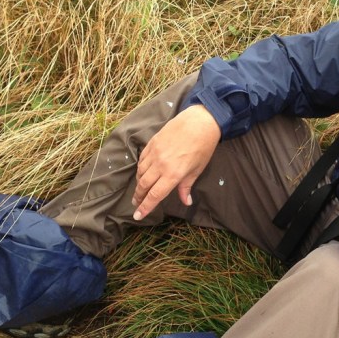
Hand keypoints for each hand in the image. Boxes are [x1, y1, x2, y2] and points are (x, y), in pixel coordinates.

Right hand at [132, 104, 221, 219]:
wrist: (200, 121)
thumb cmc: (203, 147)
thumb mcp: (197, 169)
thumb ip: (187, 187)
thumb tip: (187, 202)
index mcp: (173, 174)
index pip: (155, 195)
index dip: (145, 207)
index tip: (137, 216)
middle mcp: (161, 165)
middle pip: (144, 185)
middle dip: (138, 197)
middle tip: (135, 204)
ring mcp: (155, 153)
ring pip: (140, 172)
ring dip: (138, 184)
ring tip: (138, 191)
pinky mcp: (152, 143)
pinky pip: (142, 160)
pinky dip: (140, 169)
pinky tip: (142, 173)